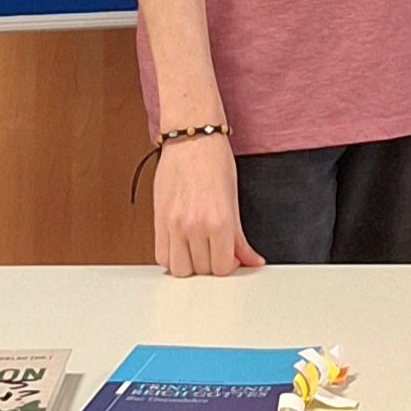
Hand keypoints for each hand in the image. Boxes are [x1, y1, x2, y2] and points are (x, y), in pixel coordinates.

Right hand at [152, 133, 264, 276]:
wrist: (192, 139)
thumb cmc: (215, 161)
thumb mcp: (234, 199)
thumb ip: (240, 237)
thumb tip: (252, 261)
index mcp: (219, 220)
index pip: (222, 267)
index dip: (228, 265)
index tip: (230, 256)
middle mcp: (194, 225)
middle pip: (201, 271)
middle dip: (211, 264)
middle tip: (215, 249)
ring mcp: (173, 225)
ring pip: (179, 269)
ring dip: (190, 264)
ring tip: (199, 248)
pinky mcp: (158, 220)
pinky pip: (161, 255)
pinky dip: (172, 256)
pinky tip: (182, 244)